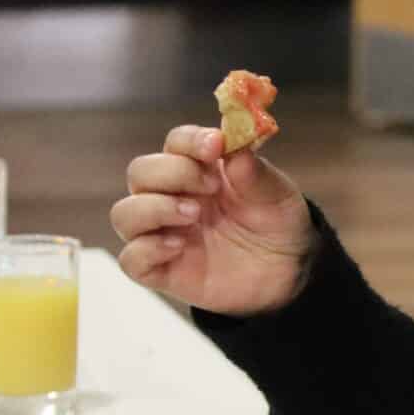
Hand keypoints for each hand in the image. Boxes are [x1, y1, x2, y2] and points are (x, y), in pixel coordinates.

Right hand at [111, 126, 315, 315]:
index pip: (176, 144)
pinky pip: (131, 259)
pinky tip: (178, 247)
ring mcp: (164, 233)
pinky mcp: (162, 269)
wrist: (288, 273)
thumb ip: (255, 172)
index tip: (215, 145)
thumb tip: (232, 144)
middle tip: (210, 187)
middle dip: (172, 173)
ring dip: (153, 208)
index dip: (190, 141)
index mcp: (201, 171)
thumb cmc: (277, 226)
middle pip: (140, 172)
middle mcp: (173, 197)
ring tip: (193, 215)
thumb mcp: (278, 196)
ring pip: (124, 213)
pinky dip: (147, 249)